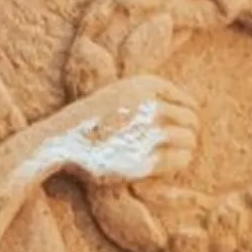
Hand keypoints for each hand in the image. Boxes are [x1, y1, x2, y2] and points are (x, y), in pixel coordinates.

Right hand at [50, 75, 197, 183]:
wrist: (60, 143)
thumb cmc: (88, 121)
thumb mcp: (117, 92)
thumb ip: (147, 96)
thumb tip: (186, 112)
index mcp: (147, 85)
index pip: (187, 102)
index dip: (184, 118)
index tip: (176, 129)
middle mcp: (152, 106)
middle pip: (192, 121)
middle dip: (188, 134)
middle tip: (178, 146)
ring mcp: (150, 133)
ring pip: (189, 140)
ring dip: (186, 149)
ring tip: (174, 156)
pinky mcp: (147, 160)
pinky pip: (180, 160)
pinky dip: (179, 163)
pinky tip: (169, 166)